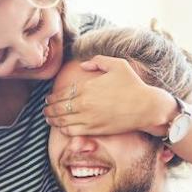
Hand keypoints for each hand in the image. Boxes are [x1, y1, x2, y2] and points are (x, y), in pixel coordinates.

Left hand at [43, 56, 175, 136]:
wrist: (146, 106)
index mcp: (86, 87)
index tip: (48, 99)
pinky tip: (61, 128)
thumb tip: (83, 64)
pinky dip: (63, 130)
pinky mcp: (94, 129)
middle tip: (45, 110)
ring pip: (62, 121)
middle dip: (49, 109)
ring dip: (52, 120)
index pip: (61, 94)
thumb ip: (98, 60)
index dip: (52, 98)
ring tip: (49, 119)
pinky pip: (72, 131)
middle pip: (58, 108)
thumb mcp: (117, 64)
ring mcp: (88, 118)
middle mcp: (84, 103)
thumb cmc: (133, 84)